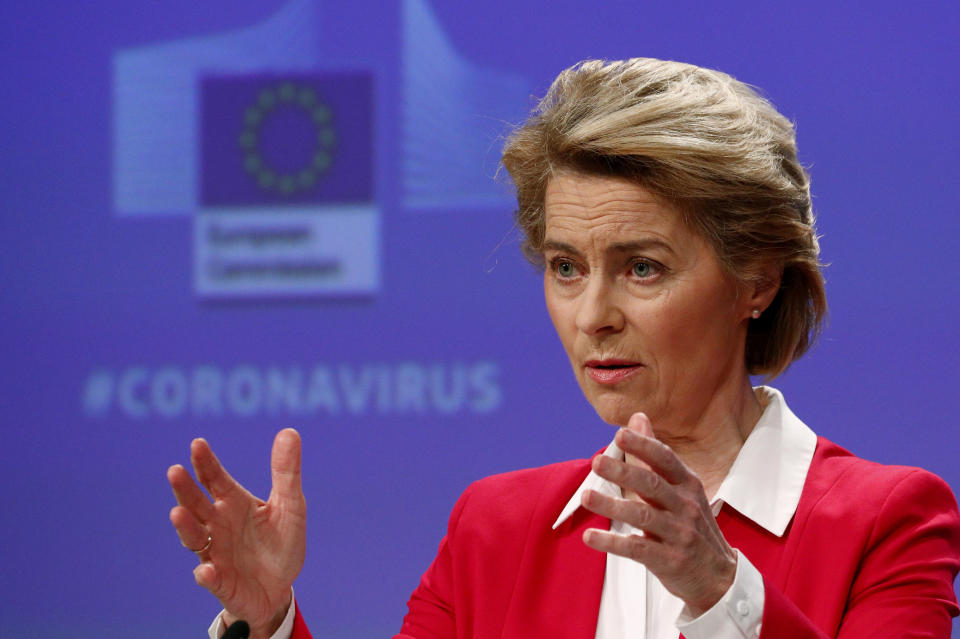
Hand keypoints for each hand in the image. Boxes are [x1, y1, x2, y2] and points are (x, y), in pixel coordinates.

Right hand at [167, 429, 306, 638]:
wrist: (279, 588)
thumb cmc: (280, 542)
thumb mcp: (291, 505)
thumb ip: (287, 472)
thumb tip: (289, 431)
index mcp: (233, 503)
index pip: (215, 479)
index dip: (205, 462)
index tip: (198, 444)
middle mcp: (217, 525)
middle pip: (196, 504)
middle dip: (184, 489)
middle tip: (175, 471)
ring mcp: (216, 554)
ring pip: (194, 538)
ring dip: (185, 527)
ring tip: (177, 513)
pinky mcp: (221, 583)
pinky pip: (211, 579)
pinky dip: (207, 575)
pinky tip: (206, 571)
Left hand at [580, 413, 736, 615]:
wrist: (719, 578)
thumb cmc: (692, 526)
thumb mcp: (681, 488)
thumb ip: (654, 456)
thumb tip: (637, 418)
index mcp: (688, 485)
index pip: (666, 460)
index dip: (644, 446)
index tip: (620, 434)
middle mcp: (686, 506)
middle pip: (653, 485)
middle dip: (624, 472)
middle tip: (597, 462)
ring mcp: (680, 534)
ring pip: (642, 515)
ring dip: (612, 505)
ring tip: (585, 496)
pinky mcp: (670, 561)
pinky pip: (637, 550)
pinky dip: (612, 543)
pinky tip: (590, 537)